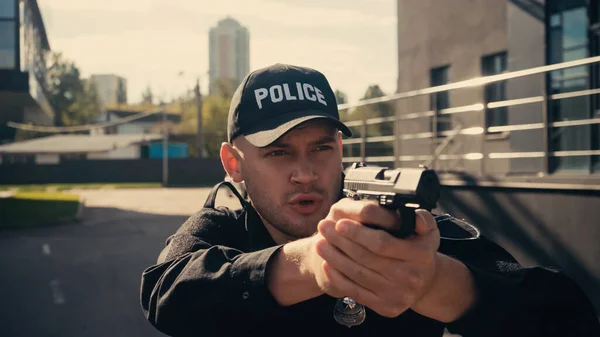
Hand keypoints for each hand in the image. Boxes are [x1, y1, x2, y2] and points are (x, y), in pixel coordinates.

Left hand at [314, 198, 439, 317]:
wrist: (424, 284)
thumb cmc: (420, 252)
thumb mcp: (428, 232)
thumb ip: (422, 219)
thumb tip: (414, 215)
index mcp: (420, 255)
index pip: (382, 243)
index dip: (358, 233)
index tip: (340, 223)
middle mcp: (409, 277)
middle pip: (365, 258)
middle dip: (340, 241)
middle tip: (323, 228)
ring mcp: (397, 294)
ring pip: (358, 274)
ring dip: (334, 258)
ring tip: (320, 243)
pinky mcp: (386, 307)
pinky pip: (356, 292)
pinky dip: (339, 278)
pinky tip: (327, 265)